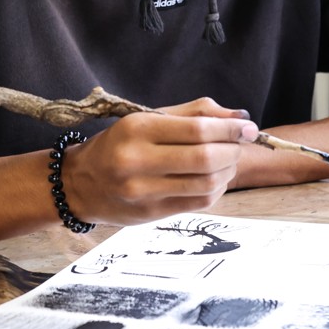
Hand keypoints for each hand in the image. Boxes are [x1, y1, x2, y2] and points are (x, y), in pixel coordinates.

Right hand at [58, 97, 257, 225]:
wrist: (80, 183)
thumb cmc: (119, 144)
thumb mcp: (148, 117)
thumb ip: (194, 113)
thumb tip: (239, 115)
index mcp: (137, 128)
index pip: (197, 129)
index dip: (231, 128)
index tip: (248, 127)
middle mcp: (137, 160)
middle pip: (205, 158)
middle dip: (233, 150)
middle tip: (240, 143)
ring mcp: (143, 192)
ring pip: (207, 183)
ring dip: (228, 170)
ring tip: (228, 160)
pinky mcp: (151, 215)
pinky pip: (199, 202)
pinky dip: (216, 189)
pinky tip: (214, 178)